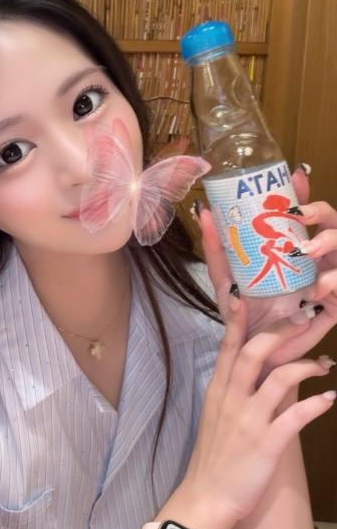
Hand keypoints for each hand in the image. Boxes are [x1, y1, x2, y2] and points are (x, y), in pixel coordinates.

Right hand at [181, 296, 335, 523]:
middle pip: (255, 353)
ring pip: (280, 378)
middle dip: (282, 332)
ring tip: (325, 364)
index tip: (243, 296)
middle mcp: (232, 398)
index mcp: (218, 389)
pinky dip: (317, 404)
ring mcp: (249, 419)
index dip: (238, 321)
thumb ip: (233, 390)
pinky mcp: (268, 442)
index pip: (228, 347)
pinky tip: (330, 398)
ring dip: (307, 366)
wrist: (208, 494)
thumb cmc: (214, 454)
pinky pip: (297, 415)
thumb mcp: (216, 414)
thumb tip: (253, 371)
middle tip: (304, 319)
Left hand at [196, 166, 336, 382]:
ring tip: (308, 252)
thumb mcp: (225, 281)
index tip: (296, 175)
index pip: (305, 214)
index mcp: (292, 249)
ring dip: (329, 244)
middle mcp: (315, 261)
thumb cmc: (245, 314)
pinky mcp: (334, 307)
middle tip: (300, 216)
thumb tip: (205, 213)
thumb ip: (217, 250)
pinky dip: (331, 286)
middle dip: (321, 213)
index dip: (305, 193)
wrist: (256, 353)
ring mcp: (328, 281)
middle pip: (332, 224)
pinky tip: (315, 291)